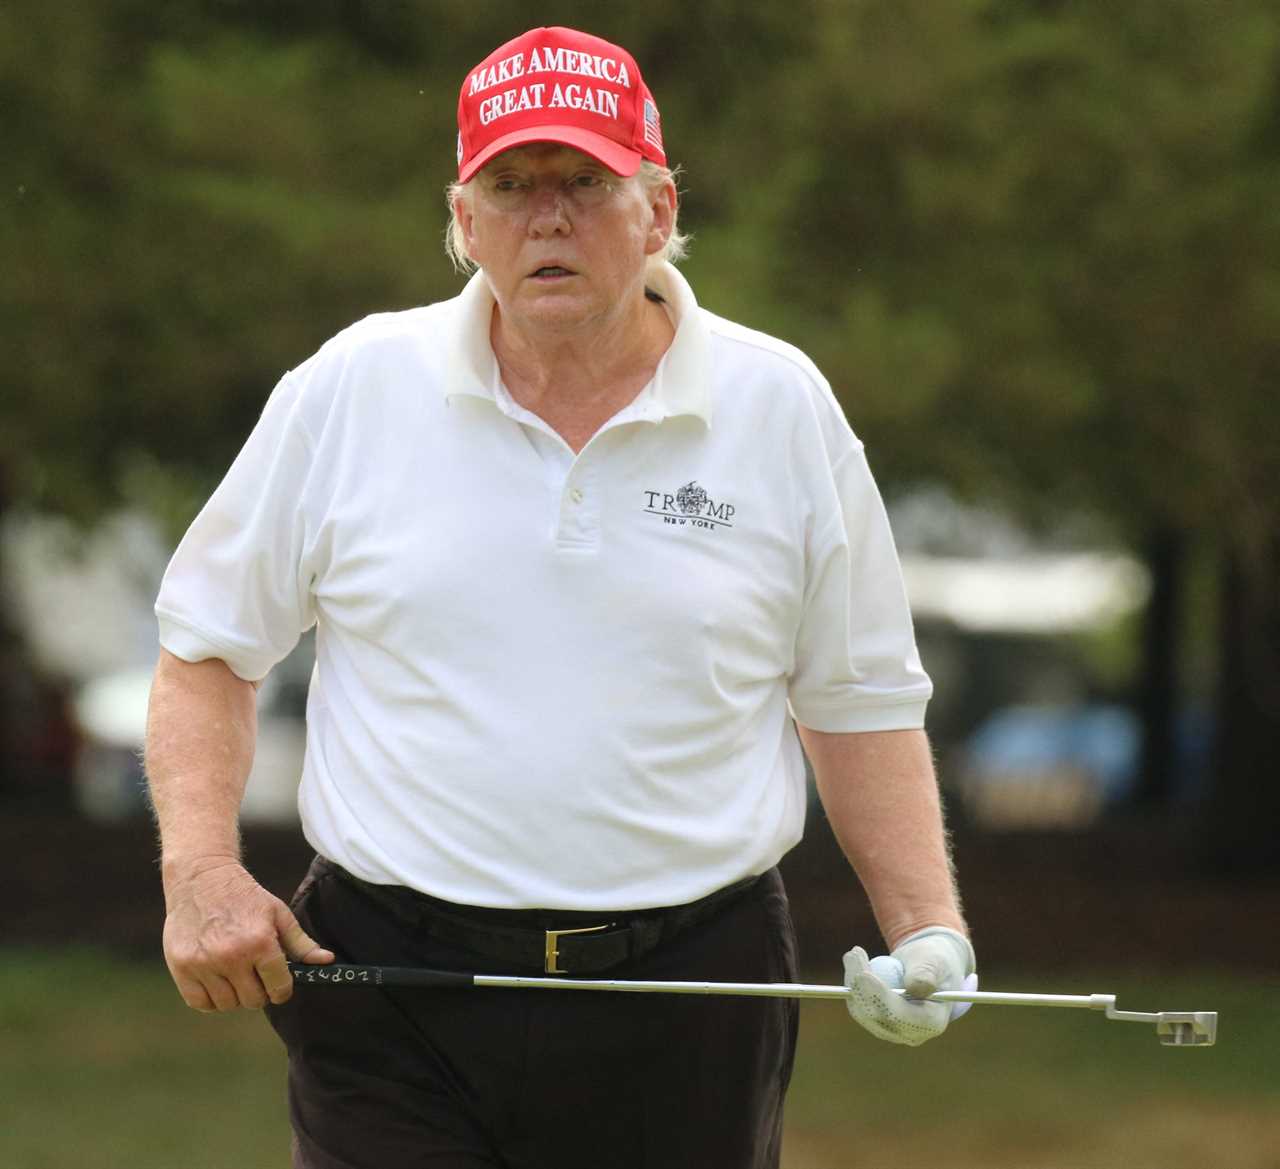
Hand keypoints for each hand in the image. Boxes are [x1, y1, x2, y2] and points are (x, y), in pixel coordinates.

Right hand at [162, 858, 333, 1011]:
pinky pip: (200, 1003)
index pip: (278, 988)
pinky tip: (217, 982)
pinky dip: (210, 1000)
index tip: (279, 984)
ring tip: (236, 975)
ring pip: (227, 1005)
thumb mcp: (278, 914)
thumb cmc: (244, 896)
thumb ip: (301, 943)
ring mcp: (203, 964)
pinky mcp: (181, 968)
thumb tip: (326, 961)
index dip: (282, 989)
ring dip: (234, 995)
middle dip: (259, 992)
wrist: (202, 879)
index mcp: (260, 943)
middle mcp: (231, 957)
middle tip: (256, 976)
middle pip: (252, 1001)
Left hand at [843, 926, 976, 1045]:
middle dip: (860, 986)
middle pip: (876, 1017)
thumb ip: (925, 974)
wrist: (928, 969)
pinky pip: (858, 1006)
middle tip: (854, 954)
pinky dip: (853, 985)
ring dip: (853, 982)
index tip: (863, 974)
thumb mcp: (934, 962)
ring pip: (862, 1012)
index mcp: (932, 1022)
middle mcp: (911, 1034)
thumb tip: (914, 987)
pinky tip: (854, 961)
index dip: (879, 998)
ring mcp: (893, 1031)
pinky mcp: (878, 1023)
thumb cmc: (934, 962)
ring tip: (854, 954)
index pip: (899, 1017)